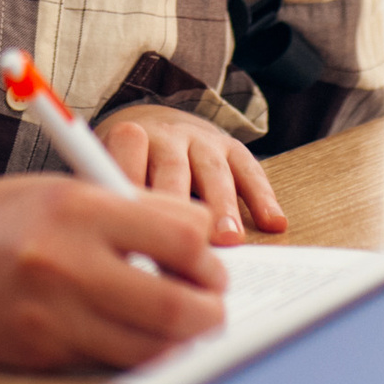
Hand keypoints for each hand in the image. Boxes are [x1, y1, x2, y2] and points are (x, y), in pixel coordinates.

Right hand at [0, 176, 228, 369]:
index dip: (209, 255)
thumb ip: (135, 210)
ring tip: (179, 320)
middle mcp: (66, 265)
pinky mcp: (41, 354)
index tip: (209, 259)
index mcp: (77, 210)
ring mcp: (52, 317)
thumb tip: (205, 235)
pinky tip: (130, 330)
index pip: (182, 239)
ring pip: (151, 348)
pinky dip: (134, 350)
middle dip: (209, 309)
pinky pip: (112, 361)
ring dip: (180, 339)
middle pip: (177, 307)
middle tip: (210, 301)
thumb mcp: (65, 192)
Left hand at [98, 105, 286, 242]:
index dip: (130, 198)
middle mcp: (165, 138)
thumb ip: (112, 204)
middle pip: (171, 168)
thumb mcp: (108, 176)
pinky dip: (262, 196)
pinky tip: (274, 223)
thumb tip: (116, 257)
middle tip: (187, 241)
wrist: (157, 126)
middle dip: (180, 204)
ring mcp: (200, 140)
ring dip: (222, 204)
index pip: (126, 166)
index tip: (133, 236)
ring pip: (211, 170)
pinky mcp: (230, 146)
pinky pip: (249, 169)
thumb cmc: (129, 169)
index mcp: (127, 144)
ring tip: (230, 239)